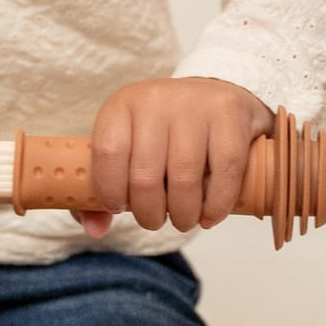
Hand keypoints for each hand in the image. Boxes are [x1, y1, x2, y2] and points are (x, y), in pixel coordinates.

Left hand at [76, 76, 274, 237]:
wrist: (214, 95)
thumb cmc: (163, 134)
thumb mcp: (127, 151)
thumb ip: (103, 191)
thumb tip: (96, 230)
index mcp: (120, 106)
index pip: (107, 153)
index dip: (111, 191)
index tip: (119, 208)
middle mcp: (155, 99)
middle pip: (145, 174)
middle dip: (149, 213)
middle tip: (155, 221)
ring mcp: (194, 102)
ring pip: (184, 176)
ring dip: (183, 213)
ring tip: (183, 221)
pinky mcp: (230, 111)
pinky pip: (225, 169)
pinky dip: (217, 204)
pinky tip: (210, 216)